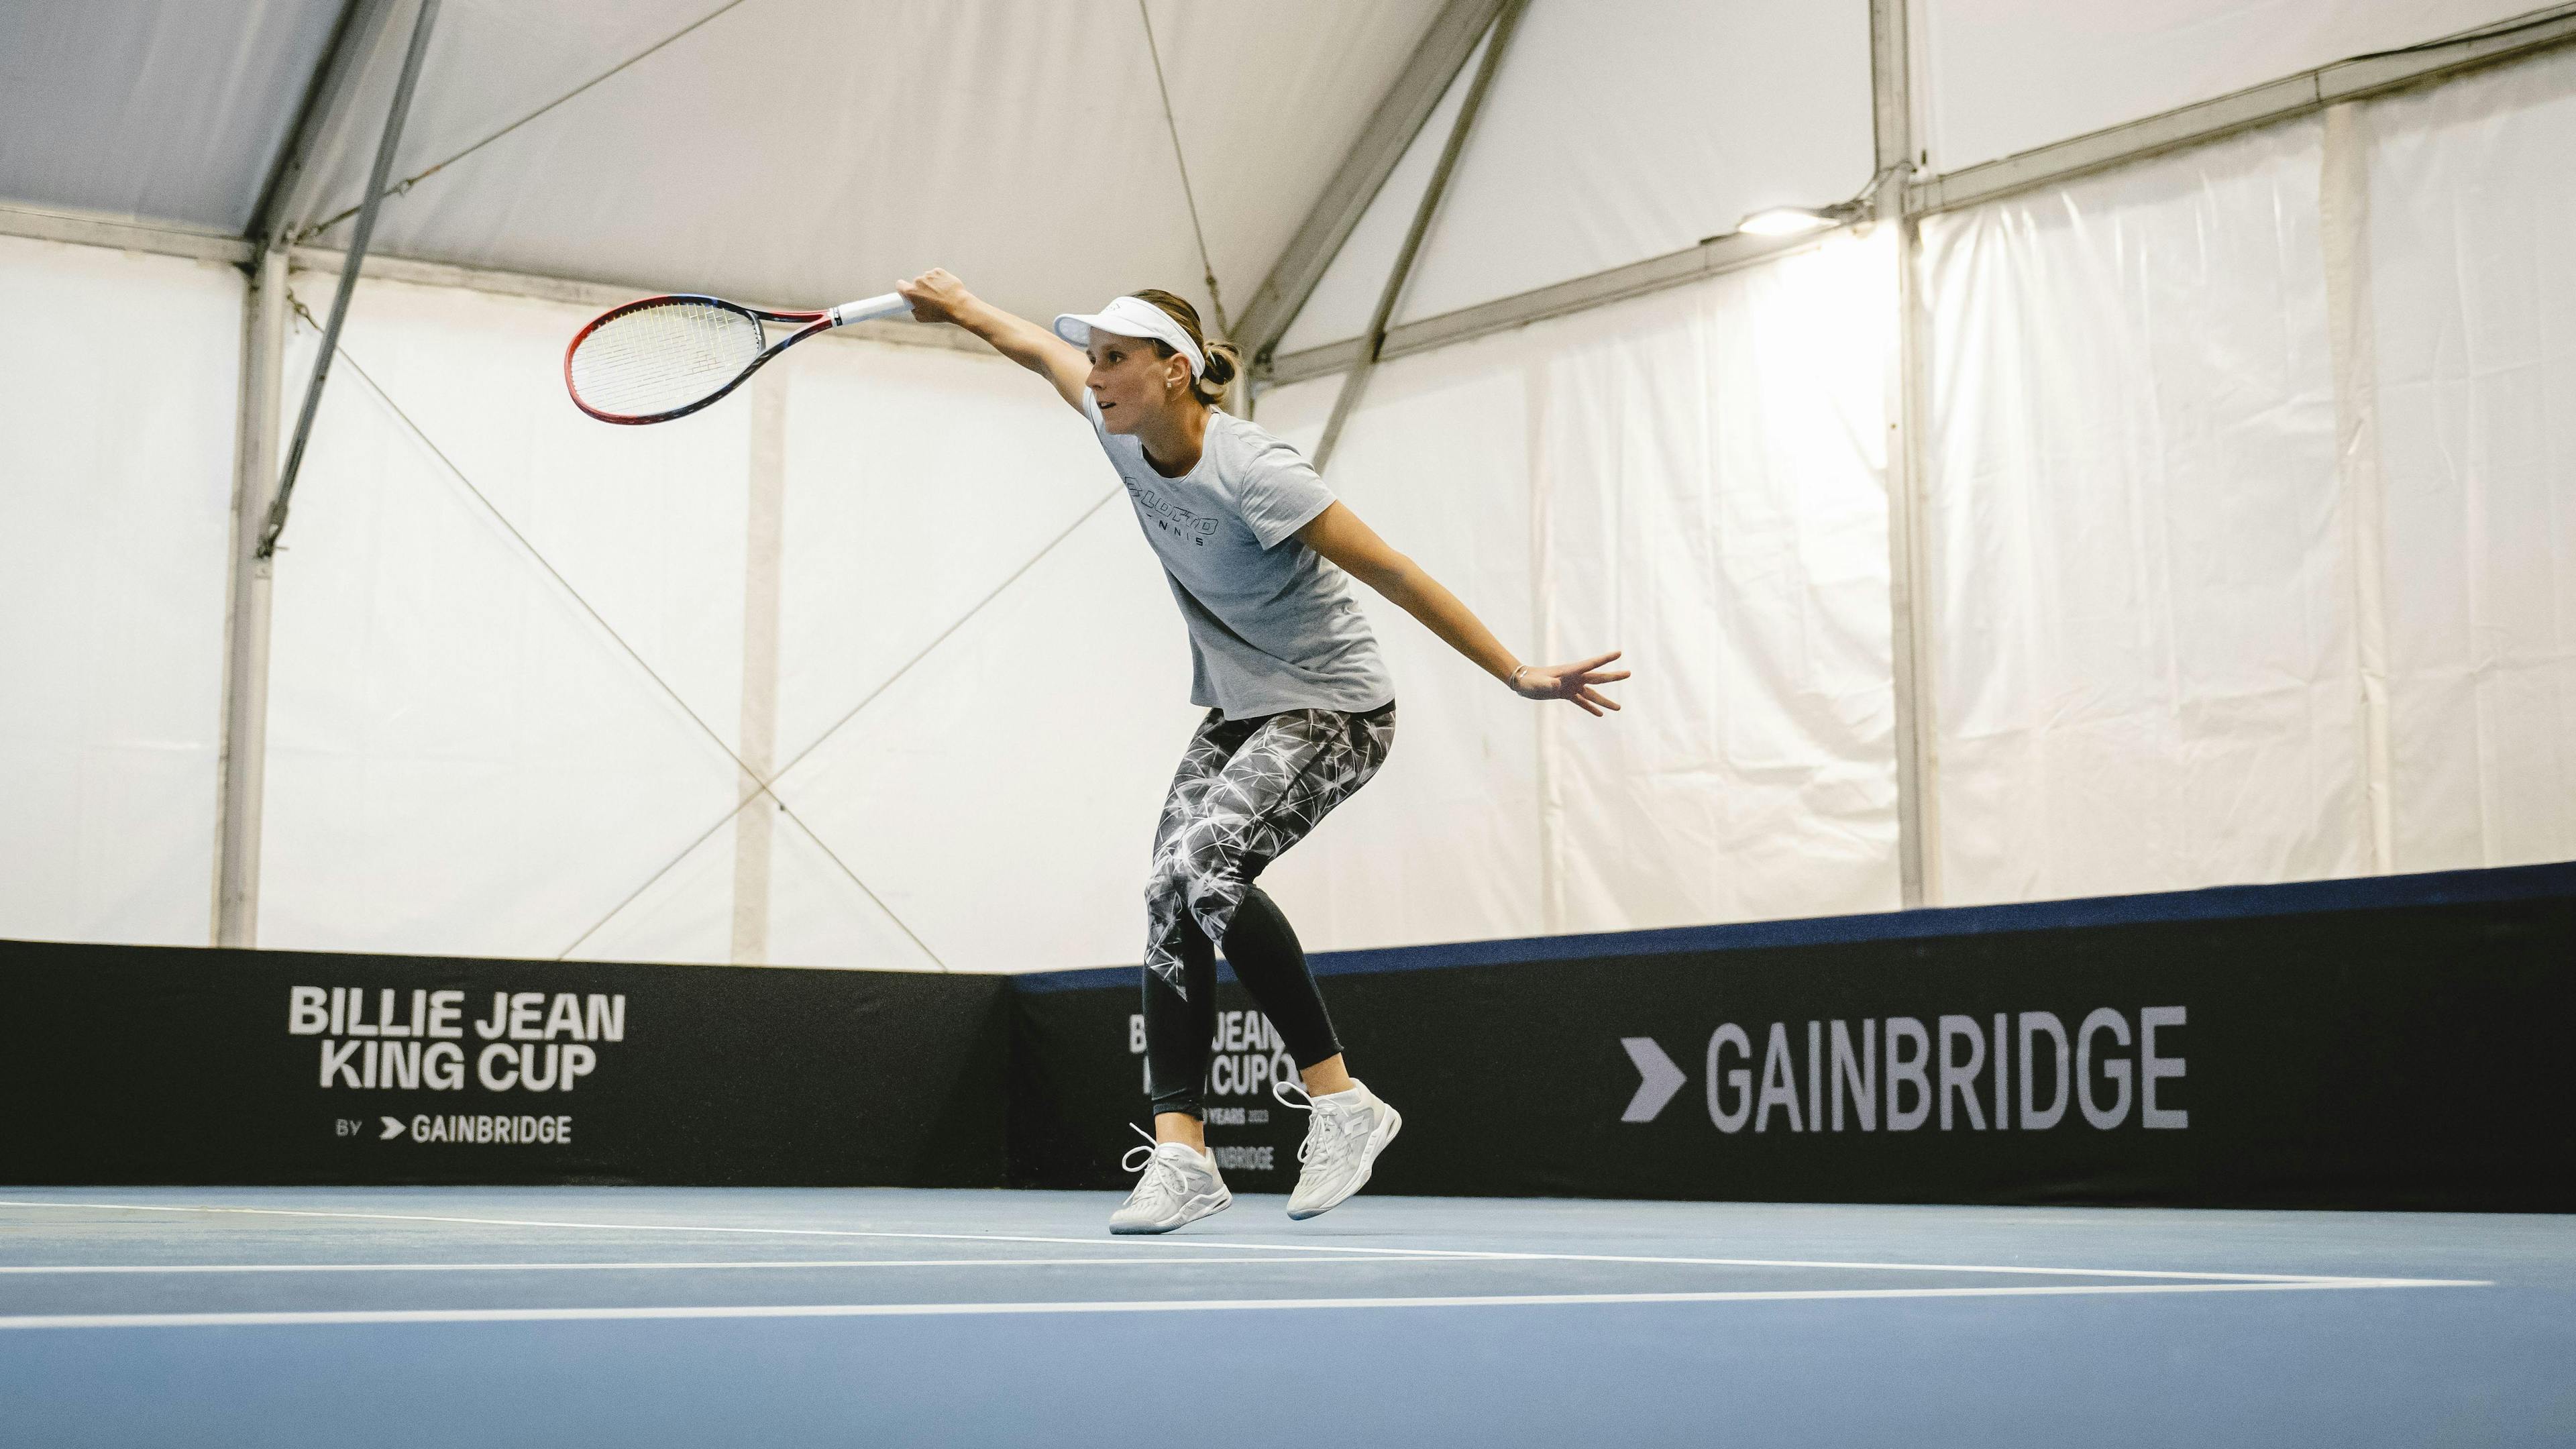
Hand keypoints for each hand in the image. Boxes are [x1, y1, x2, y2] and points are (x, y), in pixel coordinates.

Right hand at [896, 267, 973, 324]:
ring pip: (927, 278)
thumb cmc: (940, 313)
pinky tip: (945, 289)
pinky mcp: (939, 271)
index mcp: (911, 292)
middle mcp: (918, 281)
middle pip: (916, 283)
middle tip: (930, 298)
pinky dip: (939, 280)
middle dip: (921, 289)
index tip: (907, 292)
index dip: (903, 288)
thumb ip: (913, 309)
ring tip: (941, 295)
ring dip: (931, 284)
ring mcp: (929, 275)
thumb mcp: (921, 317)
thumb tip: (913, 305)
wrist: (958, 305)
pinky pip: (935, 274)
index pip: (899, 284)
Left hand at [1510, 651, 1628, 715]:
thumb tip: (1556, 685)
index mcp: (1570, 671)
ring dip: (1605, 701)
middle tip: (1629, 673)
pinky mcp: (1566, 694)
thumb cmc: (1529, 680)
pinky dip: (1590, 708)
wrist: (1522, 682)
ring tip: (1619, 708)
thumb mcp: (1538, 683)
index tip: (1619, 653)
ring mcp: (1571, 686)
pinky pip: (1582, 702)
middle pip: (1598, 677)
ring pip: (1592, 694)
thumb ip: (1547, 683)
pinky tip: (1600, 714)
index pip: (1591, 663)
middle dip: (1613, 676)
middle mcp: (1574, 678)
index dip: (1605, 659)